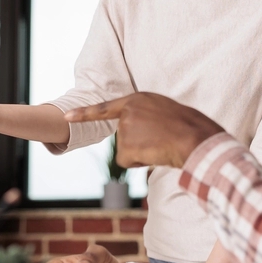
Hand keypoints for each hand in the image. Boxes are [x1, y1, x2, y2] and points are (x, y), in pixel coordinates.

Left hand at [65, 92, 223, 168]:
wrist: (195, 138)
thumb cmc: (192, 128)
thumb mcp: (169, 112)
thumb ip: (151, 117)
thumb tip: (147, 134)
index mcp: (139, 99)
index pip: (106, 108)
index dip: (85, 114)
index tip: (66, 116)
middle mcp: (128, 110)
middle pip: (123, 136)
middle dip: (139, 144)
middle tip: (162, 142)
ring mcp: (126, 127)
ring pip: (127, 151)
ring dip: (143, 154)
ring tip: (162, 146)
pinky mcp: (126, 144)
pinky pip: (128, 162)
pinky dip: (141, 163)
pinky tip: (156, 155)